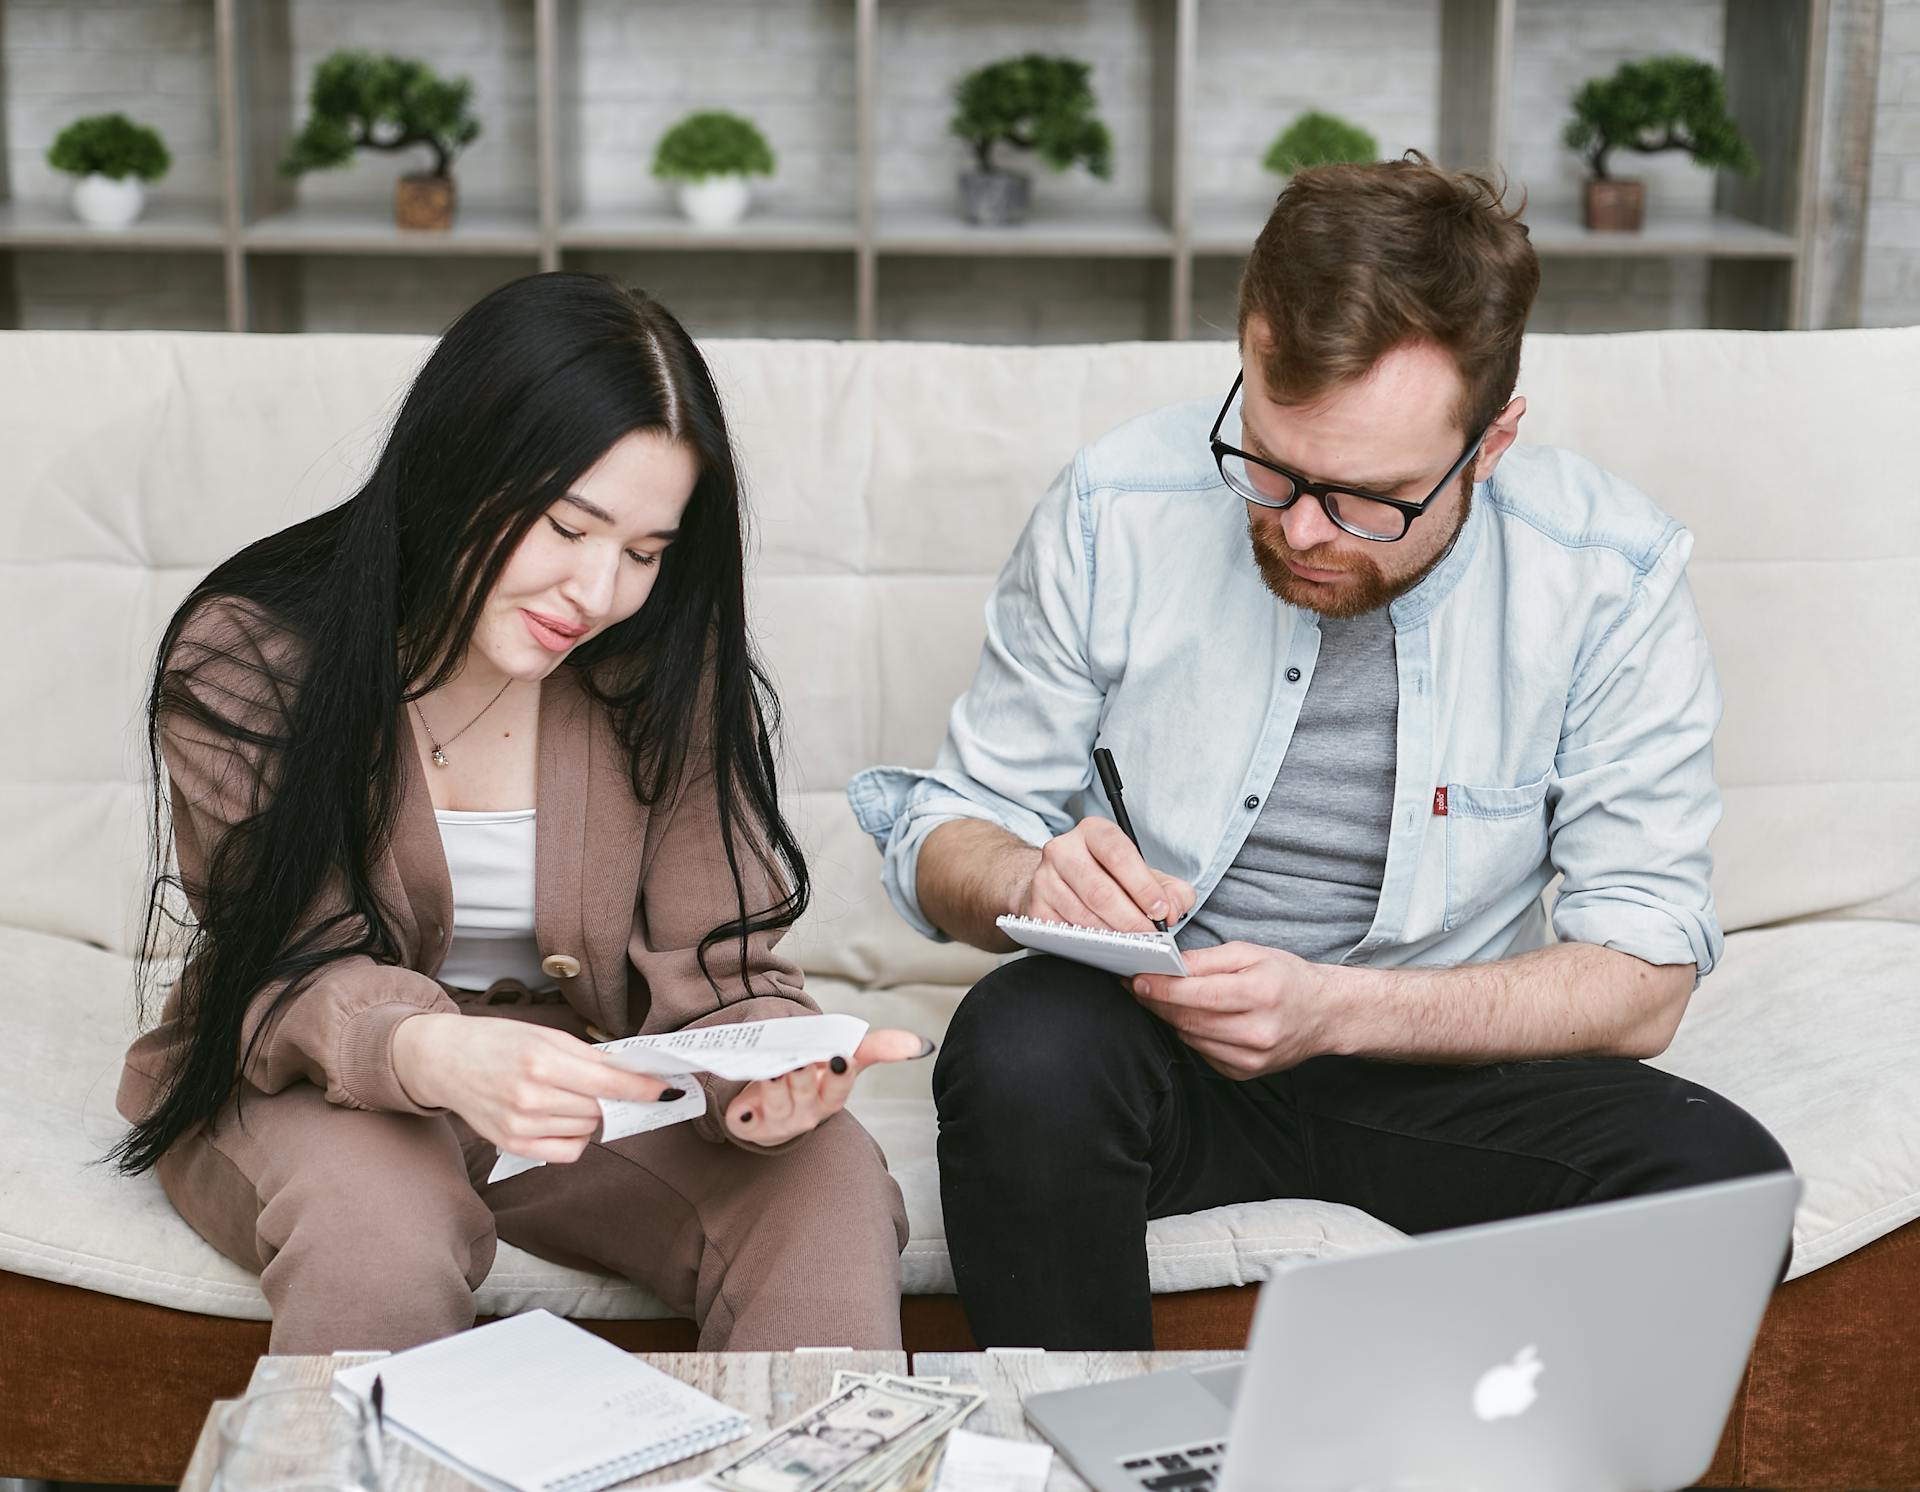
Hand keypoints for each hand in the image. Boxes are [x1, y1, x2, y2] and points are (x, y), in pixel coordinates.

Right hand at [392, 1012, 676, 1163]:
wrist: (444, 1060)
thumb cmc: (498, 1042)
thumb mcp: (545, 1036)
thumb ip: (589, 1057)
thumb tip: (633, 1073)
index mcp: (541, 1063)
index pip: (609, 1084)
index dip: (643, 1088)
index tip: (666, 1088)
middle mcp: (530, 1098)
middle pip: (600, 1109)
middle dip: (613, 1098)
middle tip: (607, 1085)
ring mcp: (520, 1126)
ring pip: (587, 1130)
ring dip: (592, 1115)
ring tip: (570, 1095)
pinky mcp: (512, 1145)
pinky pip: (566, 1152)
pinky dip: (576, 1138)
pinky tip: (563, 1118)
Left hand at [725, 1027, 932, 1143]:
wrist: (770, 1104)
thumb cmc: (812, 1079)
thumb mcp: (841, 1059)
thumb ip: (877, 1048)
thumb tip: (922, 1045)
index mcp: (831, 1096)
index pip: (840, 1088)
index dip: (841, 1075)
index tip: (840, 1057)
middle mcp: (808, 1111)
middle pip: (808, 1093)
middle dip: (805, 1076)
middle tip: (800, 1058)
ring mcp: (778, 1119)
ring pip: (779, 1102)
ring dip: (775, 1086)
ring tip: (773, 1070)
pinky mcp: (750, 1124)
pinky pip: (745, 1120)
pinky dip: (744, 1112)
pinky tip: (742, 1106)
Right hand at [1018, 816, 1196, 933]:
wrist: (1058, 885)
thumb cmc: (1107, 879)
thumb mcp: (1143, 876)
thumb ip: (1170, 889)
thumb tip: (1173, 908)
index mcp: (1094, 832)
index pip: (1119, 854)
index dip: (1142, 886)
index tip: (1161, 912)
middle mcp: (1063, 849)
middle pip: (1099, 890)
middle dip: (1130, 920)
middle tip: (1150, 940)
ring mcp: (1043, 878)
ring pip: (1081, 915)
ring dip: (1111, 937)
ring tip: (1133, 948)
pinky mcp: (1034, 908)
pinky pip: (1064, 932)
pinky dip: (1087, 946)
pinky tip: (1104, 950)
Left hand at [1130, 942, 1331, 1078]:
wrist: (1323, 1014)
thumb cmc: (1286, 979)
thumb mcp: (1250, 954)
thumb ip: (1207, 959)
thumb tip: (1168, 964)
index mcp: (1259, 994)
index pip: (1196, 994)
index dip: (1161, 987)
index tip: (1136, 978)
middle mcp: (1256, 1031)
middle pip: (1188, 1019)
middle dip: (1156, 1002)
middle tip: (1137, 985)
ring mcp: (1251, 1057)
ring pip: (1190, 1038)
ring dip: (1170, 1018)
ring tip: (1162, 998)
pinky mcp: (1244, 1072)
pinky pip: (1202, 1052)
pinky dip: (1191, 1034)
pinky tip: (1193, 1018)